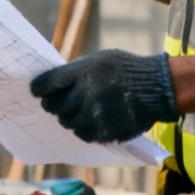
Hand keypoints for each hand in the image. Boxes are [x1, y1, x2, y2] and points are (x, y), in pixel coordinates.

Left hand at [29, 49, 177, 143]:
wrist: (157, 87)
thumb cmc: (127, 70)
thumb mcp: (100, 60)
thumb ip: (77, 71)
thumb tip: (56, 82)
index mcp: (82, 72)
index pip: (47, 83)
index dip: (39, 88)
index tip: (37, 91)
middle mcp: (85, 94)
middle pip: (54, 106)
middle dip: (54, 105)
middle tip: (58, 104)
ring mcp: (95, 114)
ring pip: (68, 123)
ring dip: (70, 118)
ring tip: (80, 112)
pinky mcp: (105, 131)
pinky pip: (84, 134)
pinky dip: (85, 129)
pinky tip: (92, 121)